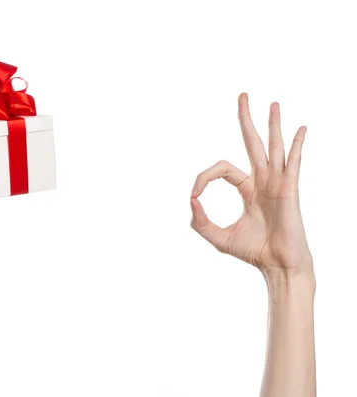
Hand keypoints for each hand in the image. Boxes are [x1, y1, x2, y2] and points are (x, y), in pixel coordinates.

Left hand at [190, 93, 312, 275]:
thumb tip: (190, 199)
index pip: (222, 169)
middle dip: (245, 119)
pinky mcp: (289, 191)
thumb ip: (200, 221)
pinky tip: (300, 129)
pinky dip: (297, 146)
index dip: (203, 177)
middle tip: (242, 95)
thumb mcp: (217, 236)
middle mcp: (263, 181)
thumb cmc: (253, 252)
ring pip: (273, 147)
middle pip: (252, 142)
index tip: (193, 194)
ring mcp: (277, 184)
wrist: (277, 266)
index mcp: (247, 189)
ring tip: (272, 103)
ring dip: (272, 125)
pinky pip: (293, 163)